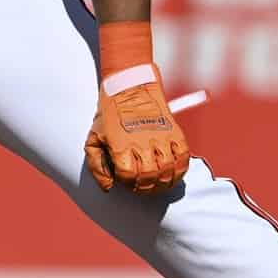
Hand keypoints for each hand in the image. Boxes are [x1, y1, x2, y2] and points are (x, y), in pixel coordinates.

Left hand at [85, 73, 190, 194]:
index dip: (126, 183)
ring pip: (168, 170)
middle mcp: (142, 142)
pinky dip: (181, 170)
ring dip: (163, 183)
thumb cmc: (111, 116)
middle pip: (149, 176)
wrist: (131, 89)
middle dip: (145, 188)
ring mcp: (161, 137)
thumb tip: (108, 186)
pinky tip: (172, 174)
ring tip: (157, 184)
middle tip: (142, 187)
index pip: (127, 174)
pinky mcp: (175, 133)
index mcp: (120, 144)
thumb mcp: (94, 139)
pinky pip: (184, 158)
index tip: (125, 181)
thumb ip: (96, 166)